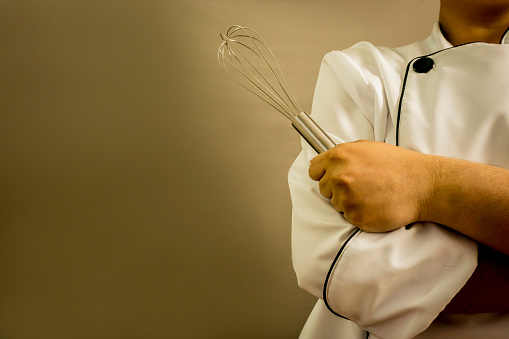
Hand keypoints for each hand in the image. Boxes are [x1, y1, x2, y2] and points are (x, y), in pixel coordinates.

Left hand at [308, 140, 438, 231]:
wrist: (422, 184)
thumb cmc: (397, 165)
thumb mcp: (366, 148)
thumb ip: (341, 155)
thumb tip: (319, 163)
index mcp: (339, 157)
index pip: (314, 171)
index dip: (324, 174)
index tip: (333, 178)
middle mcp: (339, 176)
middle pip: (324, 189)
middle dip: (337, 189)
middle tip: (361, 186)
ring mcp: (346, 198)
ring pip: (336, 205)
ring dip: (349, 202)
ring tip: (371, 195)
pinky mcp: (356, 217)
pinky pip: (349, 218)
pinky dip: (360, 214)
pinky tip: (375, 205)